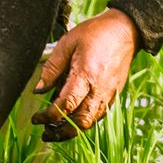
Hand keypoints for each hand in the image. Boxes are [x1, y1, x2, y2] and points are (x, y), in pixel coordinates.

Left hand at [28, 8, 138, 141]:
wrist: (125, 31)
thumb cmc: (95, 34)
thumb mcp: (67, 43)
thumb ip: (51, 68)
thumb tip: (38, 90)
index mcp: (86, 75)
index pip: (66, 105)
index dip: (49, 116)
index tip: (36, 118)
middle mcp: (100, 89)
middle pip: (81, 122)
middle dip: (61, 131)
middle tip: (45, 131)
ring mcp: (109, 94)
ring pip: (91, 122)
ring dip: (73, 129)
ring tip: (55, 129)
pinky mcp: (114, 95)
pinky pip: (99, 115)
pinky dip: (85, 121)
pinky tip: (72, 118)